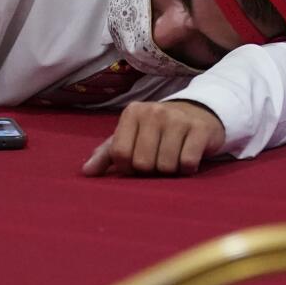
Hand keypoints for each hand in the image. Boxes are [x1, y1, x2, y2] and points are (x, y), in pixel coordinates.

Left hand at [82, 100, 224, 177]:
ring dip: (170, 170)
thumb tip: (86, 172)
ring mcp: (178, 119)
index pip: (120, 154)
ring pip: (166, 166)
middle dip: (150, 170)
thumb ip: (107, 154)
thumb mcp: (131, 137)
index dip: (128, 167)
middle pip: (143, 163)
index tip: (136, 163)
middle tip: (158, 159)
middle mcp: (154, 112)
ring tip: (173, 157)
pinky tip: (188, 158)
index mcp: (132, 113)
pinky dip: (187, 169)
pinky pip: (187, 163)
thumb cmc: (157, 131)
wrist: (198, 115)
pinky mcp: (199, 129)